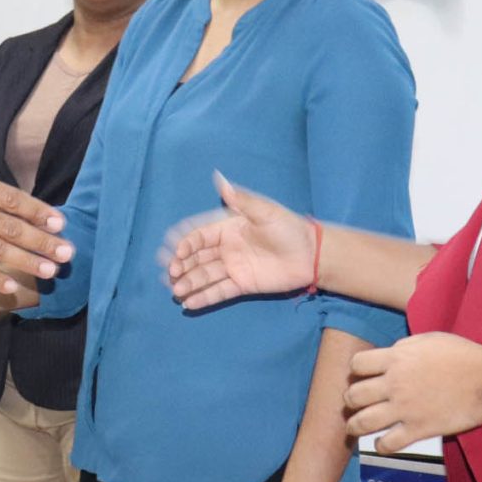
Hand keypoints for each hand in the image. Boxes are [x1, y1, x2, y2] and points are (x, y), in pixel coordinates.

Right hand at [165, 173, 314, 308]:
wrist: (311, 255)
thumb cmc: (288, 229)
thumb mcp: (265, 212)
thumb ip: (241, 200)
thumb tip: (219, 178)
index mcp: (229, 227)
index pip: (200, 235)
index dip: (186, 243)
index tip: (175, 251)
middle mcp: (227, 248)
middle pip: (198, 257)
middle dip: (182, 264)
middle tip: (170, 273)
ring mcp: (233, 267)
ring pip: (205, 275)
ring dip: (189, 282)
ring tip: (175, 292)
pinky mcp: (242, 285)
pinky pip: (219, 291)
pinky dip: (204, 297)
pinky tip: (189, 303)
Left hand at [345, 333, 481, 453]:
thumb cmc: (462, 355)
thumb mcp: (428, 340)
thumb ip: (403, 348)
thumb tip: (389, 355)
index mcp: (396, 358)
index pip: (357, 365)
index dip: (356, 371)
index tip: (361, 376)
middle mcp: (395, 383)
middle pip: (354, 395)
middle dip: (351, 400)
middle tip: (355, 404)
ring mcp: (405, 408)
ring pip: (363, 422)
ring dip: (355, 426)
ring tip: (355, 427)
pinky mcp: (419, 429)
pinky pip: (388, 443)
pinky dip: (380, 446)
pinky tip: (382, 443)